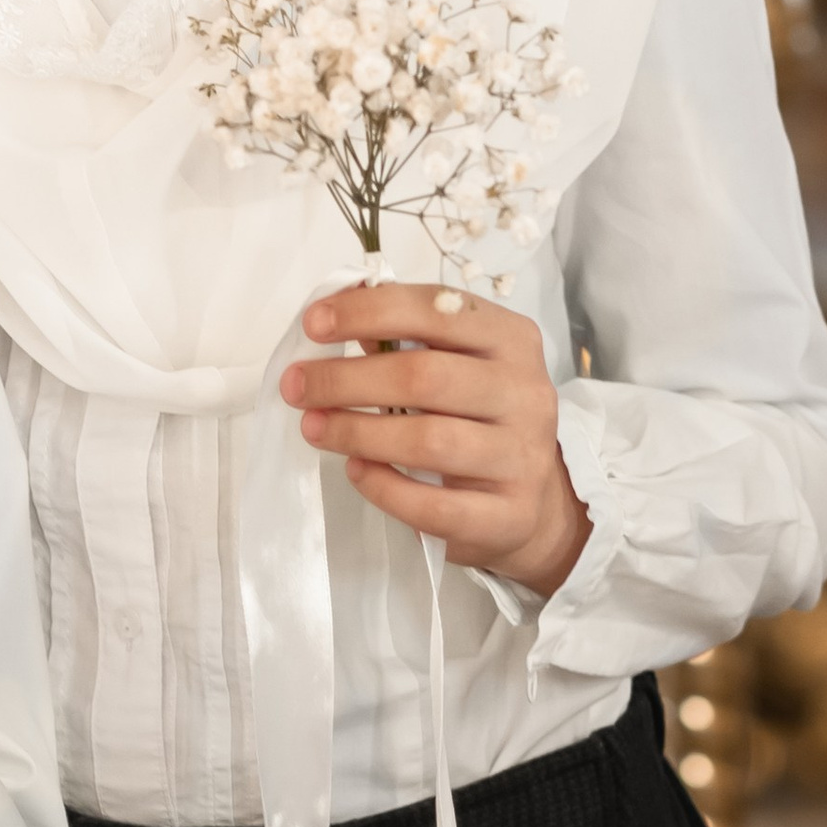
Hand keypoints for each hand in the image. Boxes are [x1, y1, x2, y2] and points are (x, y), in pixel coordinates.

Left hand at [281, 282, 589, 599]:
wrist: (530, 505)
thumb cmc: (476, 420)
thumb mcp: (454, 364)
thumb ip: (402, 338)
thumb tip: (330, 318)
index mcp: (510, 339)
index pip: (436, 310)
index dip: (369, 312)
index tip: (313, 324)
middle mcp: (525, 393)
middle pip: (425, 377)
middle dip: (346, 379)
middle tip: (296, 386)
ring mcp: (522, 457)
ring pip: (428, 441)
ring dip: (356, 432)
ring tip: (314, 428)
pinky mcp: (509, 515)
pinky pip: (435, 506)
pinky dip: (384, 487)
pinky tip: (356, 470)